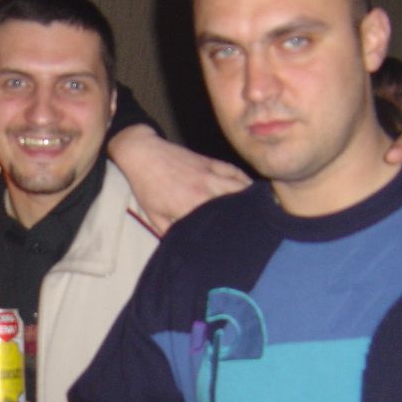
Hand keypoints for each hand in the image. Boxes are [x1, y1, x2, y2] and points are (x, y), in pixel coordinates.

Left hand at [108, 124, 250, 233]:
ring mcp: (210, 174)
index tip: (235, 244)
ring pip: (240, 188)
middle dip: (245, 219)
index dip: (227, 234)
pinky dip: (245, 181)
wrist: (143, 153)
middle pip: (235, 206)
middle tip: (253, 231)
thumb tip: (182, 248)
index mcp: (190, 206)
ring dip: (250, 200)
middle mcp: (205, 190)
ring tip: (258, 212)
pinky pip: (235, 172)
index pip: (216, 223)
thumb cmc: (146, 186)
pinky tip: (252, 190)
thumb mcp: (153, 215)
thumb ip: (170, 233)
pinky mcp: (211, 162)